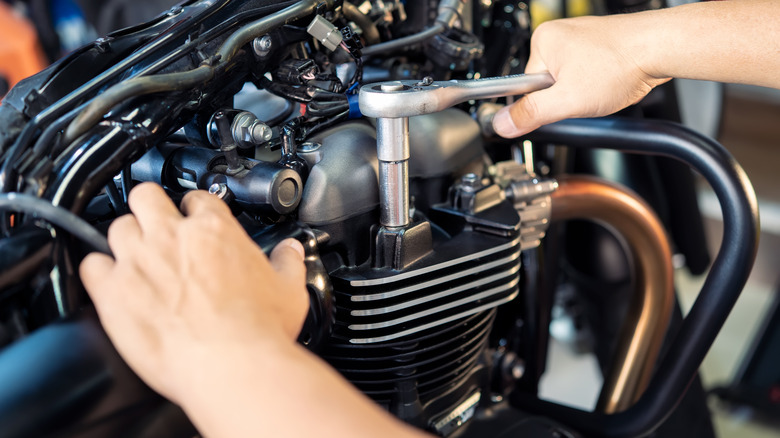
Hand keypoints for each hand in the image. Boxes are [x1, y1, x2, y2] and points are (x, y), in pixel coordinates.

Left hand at [79, 183, 308, 404]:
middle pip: (146, 196)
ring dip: (126, 238)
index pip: (198, 198)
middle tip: (159, 227)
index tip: (197, 222)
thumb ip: (287, 263)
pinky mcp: (113, 291)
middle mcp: (172, 237)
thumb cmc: (259, 331)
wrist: (231, 365)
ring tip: (136, 256)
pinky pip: (91, 264)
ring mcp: (139, 260)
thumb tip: (291, 252)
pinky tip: (110, 280)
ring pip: (117, 226)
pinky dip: (99, 270)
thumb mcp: (289, 290)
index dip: (196, 208)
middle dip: (151, 208)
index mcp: (214, 230)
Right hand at [492, 14, 669, 137]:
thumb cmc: (621, 63)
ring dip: (583, 94)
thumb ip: (531, 114)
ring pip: (569, 83)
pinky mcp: (598, 47)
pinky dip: (597, 85)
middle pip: (547, 85)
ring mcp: (580, 39)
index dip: (541, 104)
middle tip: (585, 96)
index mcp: (542, 41)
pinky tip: (609, 83)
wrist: (661, 49)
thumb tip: (503, 124)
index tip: (558, 107)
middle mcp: (558, 35)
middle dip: (565, 99)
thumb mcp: (567, 100)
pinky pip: (586, 76)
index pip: (524, 87)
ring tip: (602, 87)